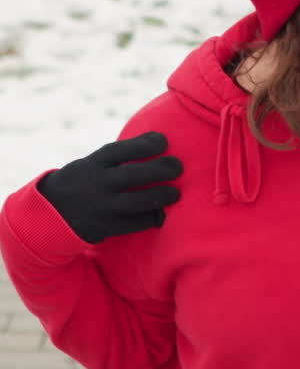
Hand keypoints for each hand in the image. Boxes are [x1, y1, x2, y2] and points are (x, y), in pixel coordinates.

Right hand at [37, 132, 183, 243]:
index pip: (120, 150)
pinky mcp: (106, 227)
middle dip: (160, 169)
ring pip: (136, 202)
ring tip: (175, 193)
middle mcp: (97, 184)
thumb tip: (158, 144)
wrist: (52, 213)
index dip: (144, 144)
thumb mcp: (92, 164)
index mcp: (93, 164)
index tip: (164, 141)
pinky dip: (151, 218)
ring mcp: (102, 206)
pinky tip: (163, 214)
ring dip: (160, 196)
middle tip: (178, 167)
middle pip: (133, 175)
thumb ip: (118, 158)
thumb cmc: (84, 181)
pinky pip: (134, 224)